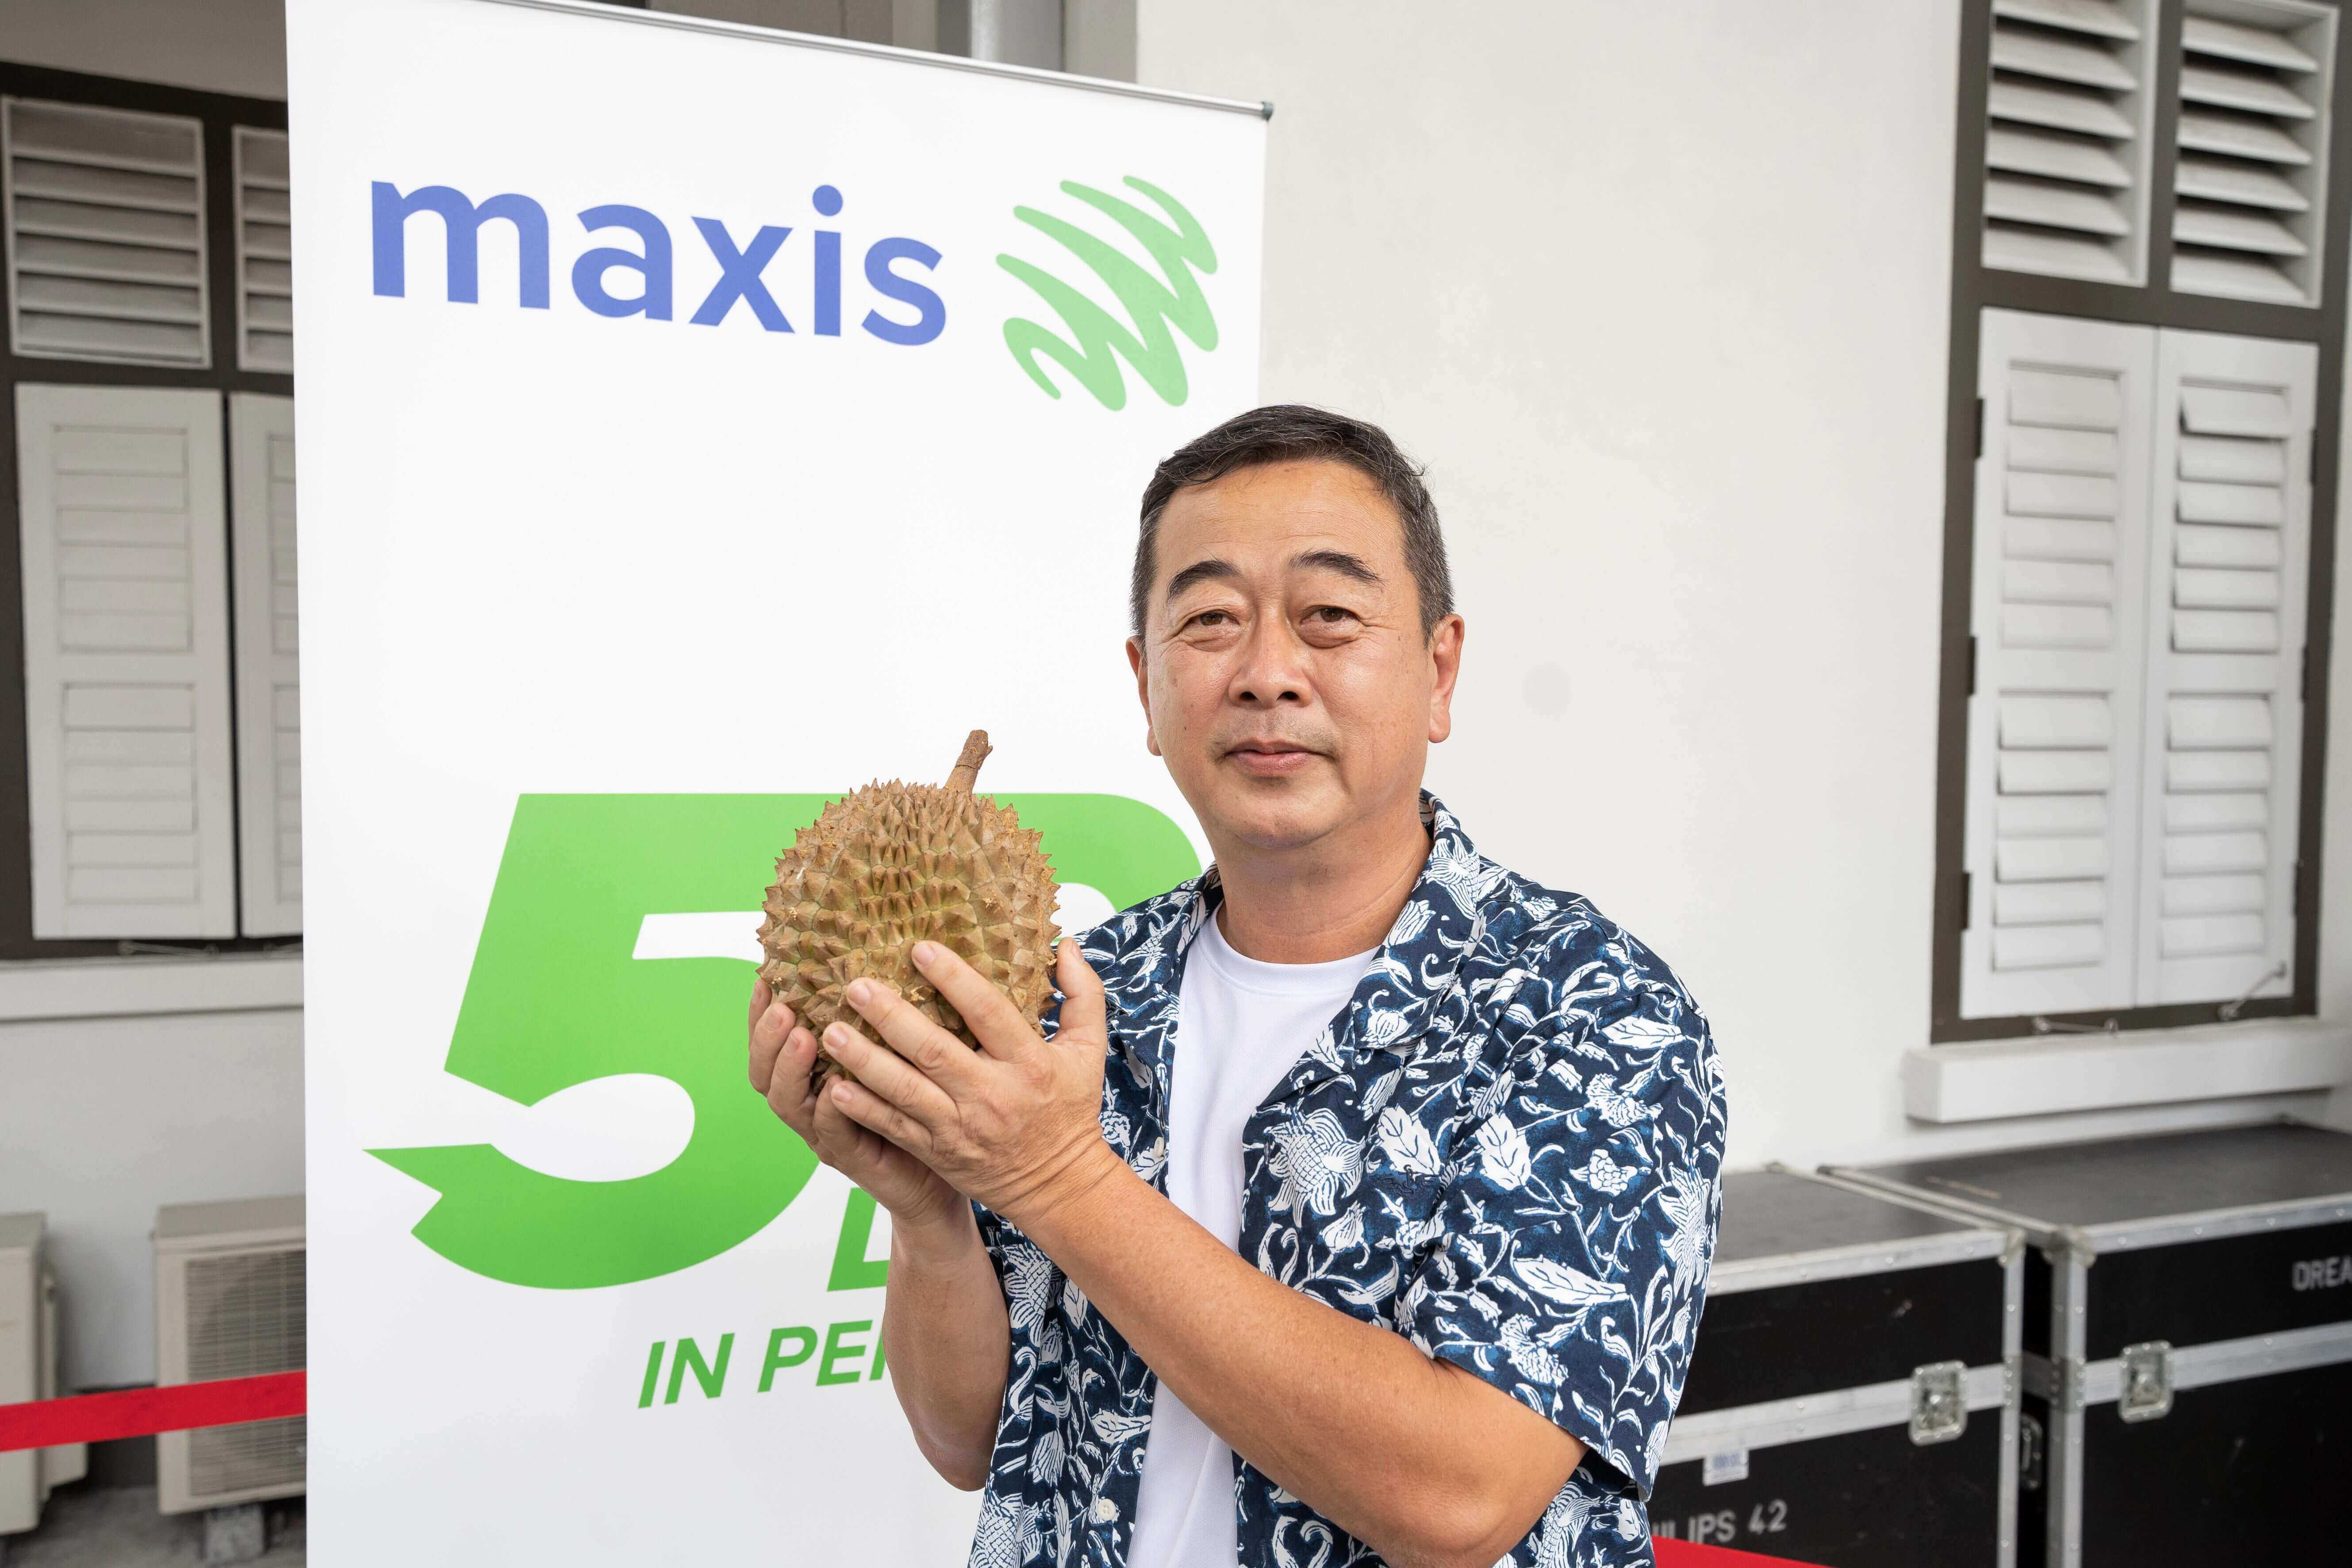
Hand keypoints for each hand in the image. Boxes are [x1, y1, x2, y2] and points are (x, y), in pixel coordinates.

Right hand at [748, 979, 966, 1240]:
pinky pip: (833, 1133)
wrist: (939, 1171)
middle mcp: (811, 1102)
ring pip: (789, 1103)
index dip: (761, 1014)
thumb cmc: (919, 1101)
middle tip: (782, 1007)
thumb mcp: (893, 1053)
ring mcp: (826, 1132)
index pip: (773, 1042)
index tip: (766, 979)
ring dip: (790, 1068)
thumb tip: (880, 956)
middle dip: (767, 1037)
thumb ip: (877, 1017)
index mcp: (814, 1074)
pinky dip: (831, 1109)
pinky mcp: (852, 1157)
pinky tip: (836, 1087)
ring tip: (801, 1036)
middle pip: (765, 1072)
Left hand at [818, 939, 1123, 1228]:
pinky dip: (863, 1108)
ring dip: (864, 1060)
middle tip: (855, 986)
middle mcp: (991, 1094)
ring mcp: (960, 1126)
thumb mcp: (1088, 1050)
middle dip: (890, 1017)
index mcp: (1028, 1062)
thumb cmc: (1070, 1107)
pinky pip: (894, 1127)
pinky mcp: (939, 1151)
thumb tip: (1064, 945)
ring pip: (903, 1090)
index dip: (954, 979)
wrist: (1058, 1183)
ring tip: (831, 1031)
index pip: (987, 1012)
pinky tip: (834, 1087)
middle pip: (933, 1050)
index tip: (919, 949)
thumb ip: (1082, 995)